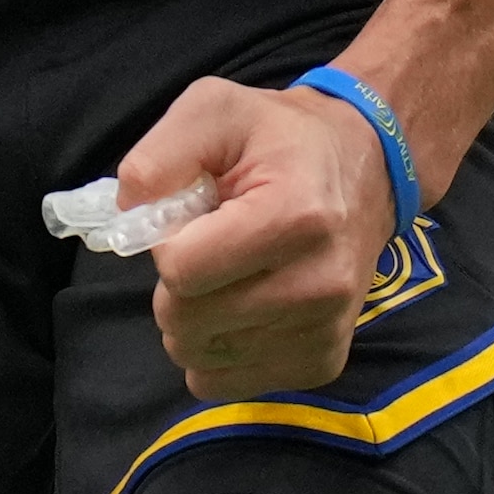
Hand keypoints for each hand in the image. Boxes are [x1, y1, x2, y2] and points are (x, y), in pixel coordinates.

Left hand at [127, 77, 398, 403]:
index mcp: (295, 217)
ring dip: (193, 321)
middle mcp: (320, 284)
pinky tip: (241, 307)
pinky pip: (227, 383)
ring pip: (201, 359)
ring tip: (227, 274)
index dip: (168, 244)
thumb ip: (159, 156)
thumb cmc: (279, 138)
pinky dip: (217, 351)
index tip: (192, 220)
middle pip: (187, 322)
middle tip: (206, 249)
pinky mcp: (322, 363)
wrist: (364, 167)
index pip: (183, 271)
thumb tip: (129, 215)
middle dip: (175, 287)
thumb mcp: (213, 110)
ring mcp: (325, 331)